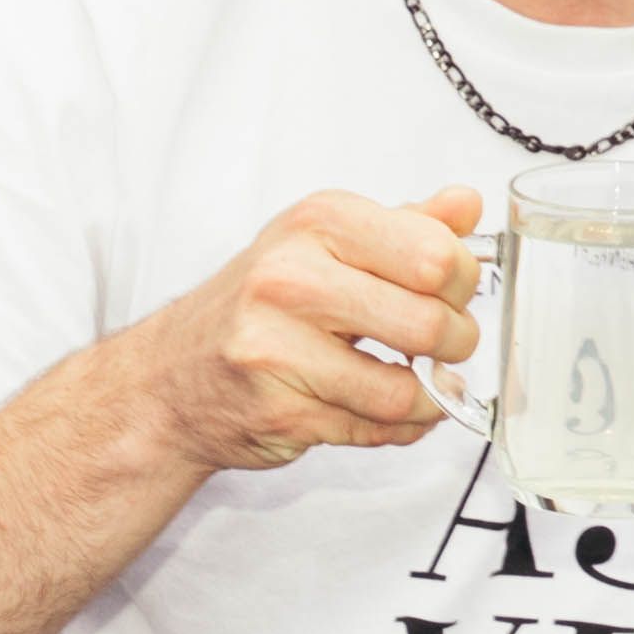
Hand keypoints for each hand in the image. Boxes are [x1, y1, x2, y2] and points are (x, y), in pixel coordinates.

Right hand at [91, 188, 485, 482]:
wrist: (169, 379)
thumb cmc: (256, 309)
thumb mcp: (326, 245)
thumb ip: (403, 227)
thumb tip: (465, 205)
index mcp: (318, 223)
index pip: (436, 255)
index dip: (463, 285)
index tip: (451, 296)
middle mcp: (291, 276)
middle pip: (429, 322)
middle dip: (454, 345)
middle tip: (442, 347)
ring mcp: (277, 345)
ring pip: (402, 388)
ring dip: (428, 398)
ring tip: (418, 388)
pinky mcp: (278, 407)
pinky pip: (372, 428)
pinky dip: (395, 428)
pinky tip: (382, 411)